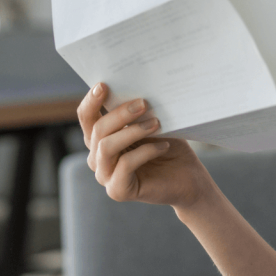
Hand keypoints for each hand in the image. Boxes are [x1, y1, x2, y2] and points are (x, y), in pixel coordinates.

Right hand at [78, 83, 211, 209]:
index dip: (91, 101)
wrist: (188, 177)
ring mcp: (105, 176)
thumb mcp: (152, 123)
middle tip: (143, 103)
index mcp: (101, 138)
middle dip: (120, 114)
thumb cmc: (168, 146)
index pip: (87, 117)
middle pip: (97, 130)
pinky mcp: (118, 190)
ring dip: (132, 131)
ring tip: (156, 123)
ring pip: (107, 147)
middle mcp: (97, 158)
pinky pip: (125, 165)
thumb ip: (137, 112)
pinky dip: (146, 152)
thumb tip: (135, 89)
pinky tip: (164, 146)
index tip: (104, 85)